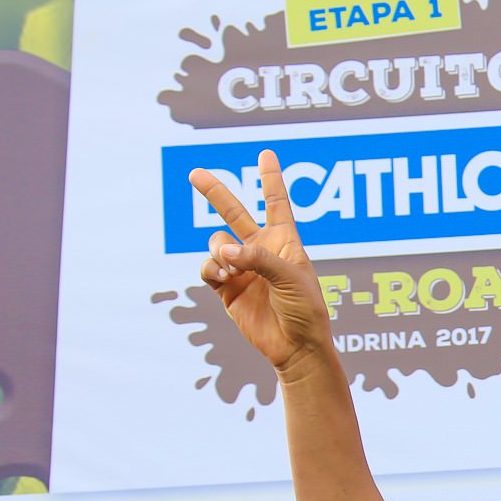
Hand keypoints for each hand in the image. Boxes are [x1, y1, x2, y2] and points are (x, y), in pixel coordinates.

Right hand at [188, 150, 331, 373]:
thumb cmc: (305, 310)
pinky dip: (211, 268)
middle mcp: (261, 250)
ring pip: (217, 243)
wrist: (296, 347)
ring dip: (220, 252)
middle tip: (195, 174)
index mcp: (284, 241)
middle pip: (234, 213)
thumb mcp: (290, 277)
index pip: (276, 203)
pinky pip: (208, 267)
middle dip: (215, 193)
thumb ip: (257, 258)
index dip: (271, 179)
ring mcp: (242, 268)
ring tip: (232, 269)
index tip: (266, 153)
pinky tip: (224, 276)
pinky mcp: (227, 288)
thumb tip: (224, 252)